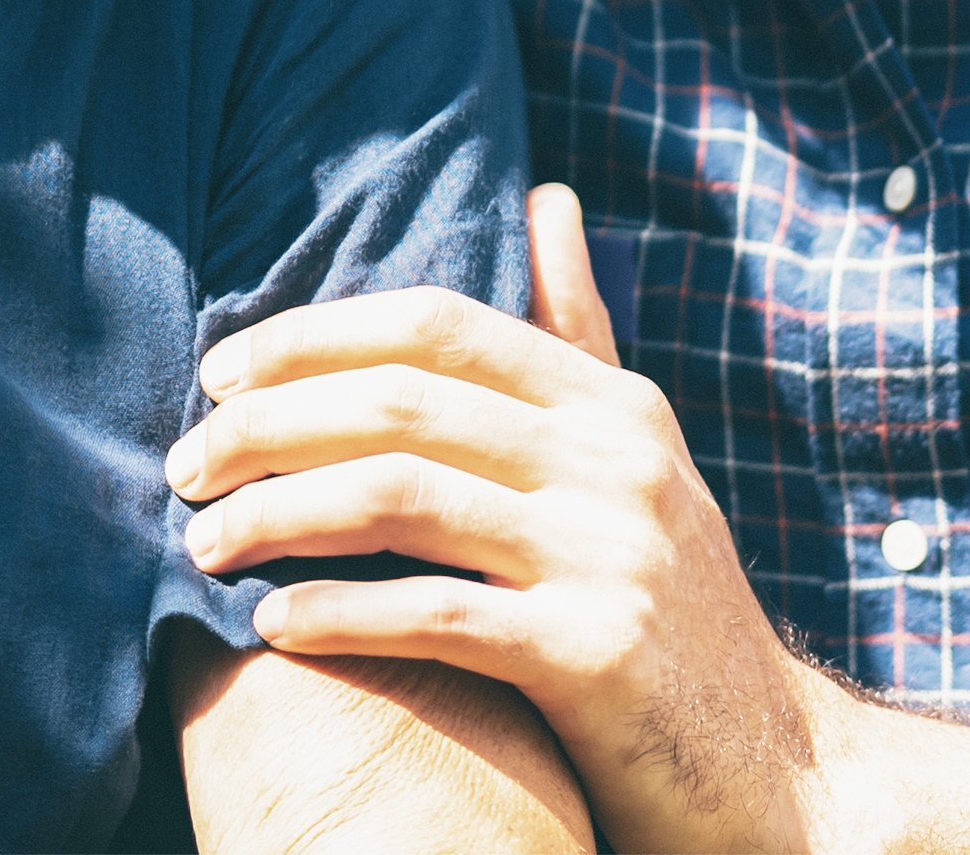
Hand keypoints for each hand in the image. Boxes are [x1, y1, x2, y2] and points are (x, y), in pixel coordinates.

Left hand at [172, 185, 837, 853]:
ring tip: (201, 543)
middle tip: (181, 466)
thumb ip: (580, 336)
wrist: (788, 773)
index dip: (313, 335)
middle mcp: (617, 463)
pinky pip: (436, 615)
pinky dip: (339, 614)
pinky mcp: (598, 656)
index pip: (437, 324)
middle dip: (266, 426)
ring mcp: (612, 556)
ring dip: (275, 517)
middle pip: (398, 403)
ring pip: (400, 498)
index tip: (218, 371)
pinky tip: (272, 626)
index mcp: (614, 405)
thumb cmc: (678, 610)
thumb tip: (548, 196)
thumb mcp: (641, 459)